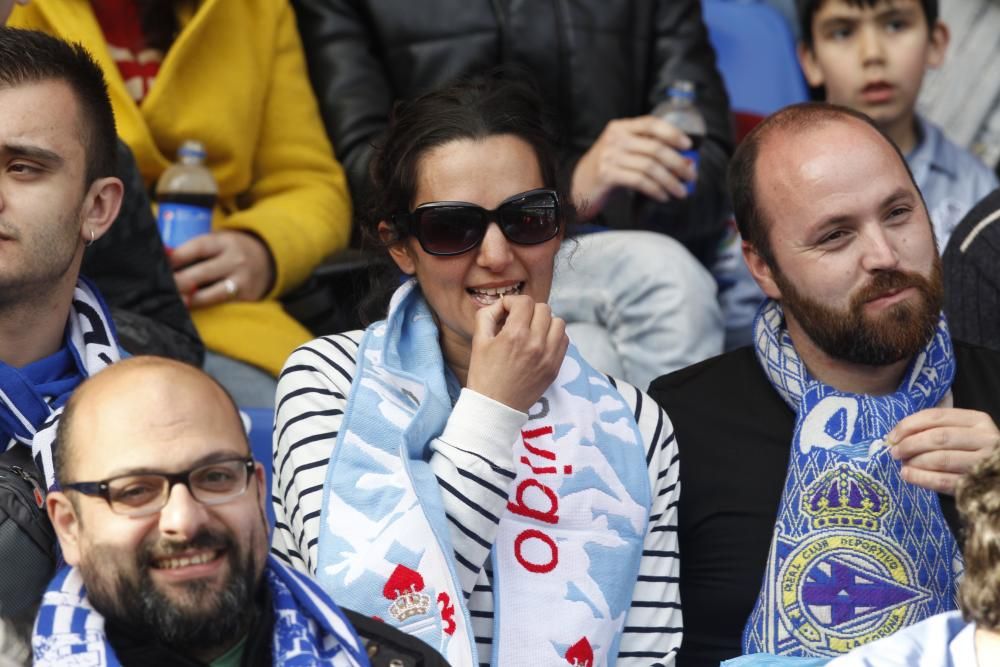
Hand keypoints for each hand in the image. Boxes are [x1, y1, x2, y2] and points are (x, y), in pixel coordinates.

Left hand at [170, 230, 274, 307]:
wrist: (268, 260)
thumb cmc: (230, 251)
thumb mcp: (218, 242)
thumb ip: (194, 249)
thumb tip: (162, 257)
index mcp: (225, 242)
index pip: (197, 248)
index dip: (176, 257)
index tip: (160, 264)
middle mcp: (235, 261)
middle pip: (200, 273)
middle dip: (177, 282)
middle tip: (160, 287)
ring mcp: (242, 282)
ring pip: (210, 295)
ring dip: (188, 300)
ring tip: (173, 301)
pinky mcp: (247, 298)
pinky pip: (220, 306)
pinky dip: (203, 308)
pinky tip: (189, 308)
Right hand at [466, 295, 568, 412]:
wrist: (495, 407)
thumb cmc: (484, 375)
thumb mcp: (478, 341)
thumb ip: (487, 315)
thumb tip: (501, 305)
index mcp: (515, 335)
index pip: (524, 302)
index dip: (512, 302)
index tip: (506, 312)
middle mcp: (536, 343)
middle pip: (543, 308)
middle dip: (528, 310)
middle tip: (517, 321)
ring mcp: (549, 356)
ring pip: (558, 322)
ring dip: (545, 321)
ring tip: (531, 330)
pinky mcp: (555, 367)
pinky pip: (564, 340)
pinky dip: (554, 336)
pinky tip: (540, 342)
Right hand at [571, 115, 696, 217]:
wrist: (578, 187)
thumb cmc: (608, 171)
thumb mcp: (626, 155)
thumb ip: (650, 154)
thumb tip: (686, 163)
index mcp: (620, 127)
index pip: (651, 123)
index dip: (673, 133)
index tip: (688, 146)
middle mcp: (615, 138)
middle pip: (655, 148)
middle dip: (678, 163)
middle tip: (691, 176)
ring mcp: (610, 156)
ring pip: (650, 166)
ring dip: (670, 181)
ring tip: (681, 191)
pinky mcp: (607, 175)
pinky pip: (640, 181)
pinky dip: (656, 190)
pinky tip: (663, 196)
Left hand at [887, 408, 999, 493]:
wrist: (994, 477)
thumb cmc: (970, 451)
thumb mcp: (959, 433)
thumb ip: (934, 428)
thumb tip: (896, 435)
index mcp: (977, 420)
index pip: (936, 416)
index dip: (909, 425)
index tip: (892, 436)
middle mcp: (985, 439)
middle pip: (938, 437)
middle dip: (910, 444)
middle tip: (895, 452)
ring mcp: (984, 462)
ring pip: (942, 459)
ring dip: (915, 461)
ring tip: (903, 464)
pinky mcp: (978, 483)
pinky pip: (945, 480)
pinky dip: (921, 478)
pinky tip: (907, 475)